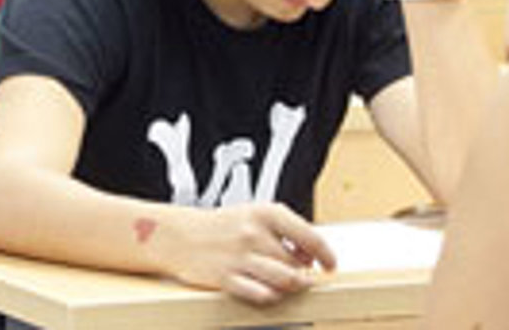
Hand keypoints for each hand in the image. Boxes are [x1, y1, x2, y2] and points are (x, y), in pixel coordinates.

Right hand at [163, 202, 334, 303]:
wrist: (178, 235)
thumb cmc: (220, 227)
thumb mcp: (253, 216)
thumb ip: (284, 232)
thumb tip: (311, 256)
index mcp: (264, 213)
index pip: (310, 236)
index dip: (326, 254)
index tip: (330, 264)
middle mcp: (253, 233)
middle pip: (297, 264)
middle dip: (302, 273)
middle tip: (297, 274)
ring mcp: (240, 257)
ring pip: (285, 280)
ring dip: (291, 286)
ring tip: (285, 284)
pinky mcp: (226, 278)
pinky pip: (262, 295)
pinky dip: (270, 296)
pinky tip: (266, 290)